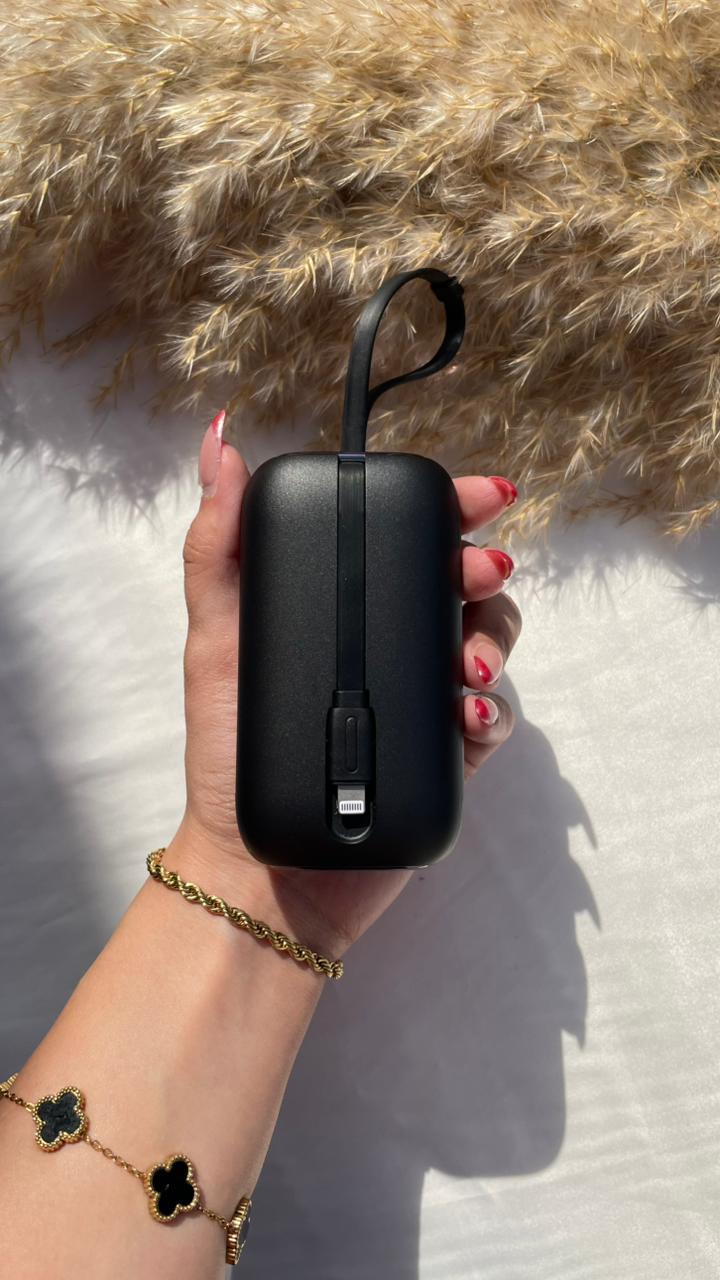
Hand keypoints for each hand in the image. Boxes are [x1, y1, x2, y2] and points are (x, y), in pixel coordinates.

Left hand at [166, 412, 521, 959]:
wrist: (258, 865)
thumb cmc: (227, 751)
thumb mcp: (215, 639)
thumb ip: (218, 545)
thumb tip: (218, 444)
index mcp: (341, 606)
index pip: (405, 540)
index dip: (452, 508)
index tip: (481, 496)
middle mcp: (385, 644)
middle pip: (460, 582)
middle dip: (481, 568)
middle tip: (475, 574)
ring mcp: (418, 697)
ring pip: (488, 641)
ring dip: (494, 637)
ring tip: (470, 664)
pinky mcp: (445, 753)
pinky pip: (492, 718)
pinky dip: (491, 711)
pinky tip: (467, 715)